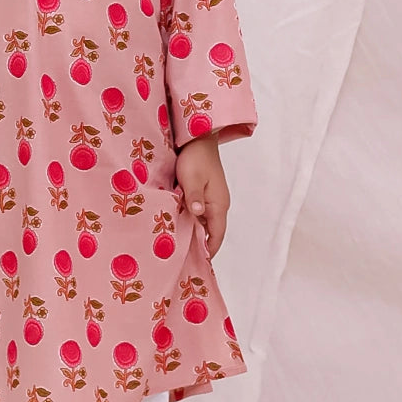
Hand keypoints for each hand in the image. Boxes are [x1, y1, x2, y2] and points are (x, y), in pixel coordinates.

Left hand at [174, 134, 229, 256]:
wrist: (199, 138)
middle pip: (213, 231)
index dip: (209, 250)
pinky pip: (202, 212)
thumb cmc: (195, 157)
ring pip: (206, 222)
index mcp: (219, 204)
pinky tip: (181, 224)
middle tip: (186, 259)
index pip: (217, 235)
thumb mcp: (192, 178)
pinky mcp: (206, 192)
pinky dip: (194, 221)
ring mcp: (214, 198)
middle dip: (202, 245)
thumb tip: (198, 214)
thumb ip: (194, 197)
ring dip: (197, 232)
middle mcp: (219, 204)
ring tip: (182, 246)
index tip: (199, 263)